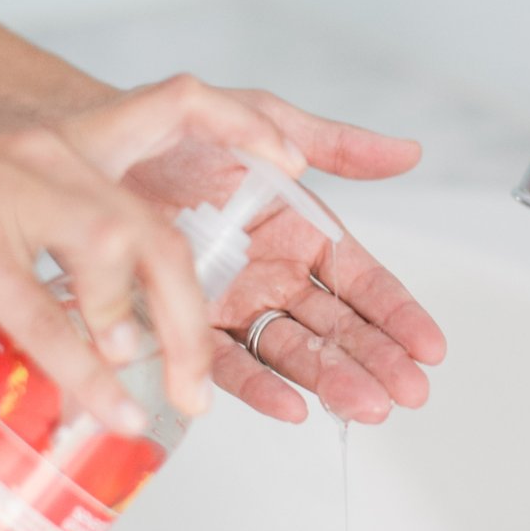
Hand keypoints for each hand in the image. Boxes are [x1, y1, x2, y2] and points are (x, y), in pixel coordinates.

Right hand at [0, 77, 306, 429]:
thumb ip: (58, 280)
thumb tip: (109, 349)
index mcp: (65, 147)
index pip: (176, 105)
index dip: (244, 125)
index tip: (296, 162)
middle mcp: (48, 154)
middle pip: (157, 223)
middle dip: (195, 312)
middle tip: (205, 385)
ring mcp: (9, 189)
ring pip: (118, 252)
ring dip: (156, 335)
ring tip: (168, 399)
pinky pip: (47, 315)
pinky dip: (88, 370)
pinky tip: (113, 408)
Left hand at [115, 86, 447, 424]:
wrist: (98, 146)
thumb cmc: (182, 132)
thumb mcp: (267, 123)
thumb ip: (338, 145)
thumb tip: (409, 152)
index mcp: (302, 231)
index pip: (362, 281)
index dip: (397, 313)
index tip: (430, 346)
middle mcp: (274, 274)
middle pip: (337, 326)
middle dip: (377, 360)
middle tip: (410, 392)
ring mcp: (234, 304)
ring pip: (292, 351)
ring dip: (332, 380)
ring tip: (367, 407)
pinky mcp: (188, 325)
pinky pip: (228, 361)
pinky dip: (259, 386)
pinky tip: (292, 407)